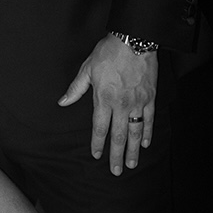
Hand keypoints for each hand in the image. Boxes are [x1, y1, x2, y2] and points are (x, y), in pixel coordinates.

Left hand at [58, 34, 157, 174]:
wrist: (132, 41)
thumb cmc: (107, 53)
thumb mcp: (87, 69)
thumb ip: (76, 89)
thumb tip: (62, 102)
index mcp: (103, 98)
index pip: (99, 128)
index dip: (98, 143)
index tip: (96, 155)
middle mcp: (121, 104)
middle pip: (118, 135)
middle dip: (116, 155)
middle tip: (116, 171)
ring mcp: (137, 102)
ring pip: (135, 132)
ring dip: (133, 150)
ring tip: (131, 164)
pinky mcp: (149, 97)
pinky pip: (148, 119)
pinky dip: (147, 132)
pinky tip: (145, 143)